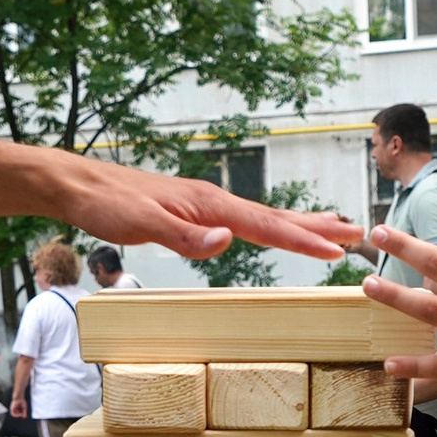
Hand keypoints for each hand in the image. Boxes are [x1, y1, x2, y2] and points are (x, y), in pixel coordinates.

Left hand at [44, 153, 357, 265]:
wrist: (80, 185)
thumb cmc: (107, 205)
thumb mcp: (141, 225)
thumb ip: (184, 235)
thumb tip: (227, 241)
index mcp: (209, 204)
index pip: (265, 226)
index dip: (303, 240)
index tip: (337, 251)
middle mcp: (214, 200)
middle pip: (275, 216)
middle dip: (316, 227)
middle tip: (356, 233)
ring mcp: (205, 203)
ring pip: (262, 216)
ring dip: (298, 223)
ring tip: (330, 228)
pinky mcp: (193, 209)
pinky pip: (243, 218)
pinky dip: (267, 224)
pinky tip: (267, 229)